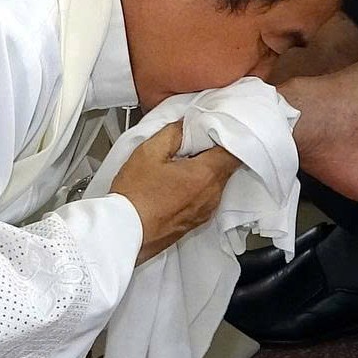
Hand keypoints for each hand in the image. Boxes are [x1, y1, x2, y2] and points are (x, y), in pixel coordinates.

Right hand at [110, 120, 242, 263]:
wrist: (124, 233)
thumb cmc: (134, 198)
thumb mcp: (149, 152)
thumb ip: (173, 132)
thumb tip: (185, 125)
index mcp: (205, 175)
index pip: (234, 151)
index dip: (225, 136)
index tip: (212, 130)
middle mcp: (211, 195)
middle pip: (227, 166)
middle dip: (213, 152)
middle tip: (191, 145)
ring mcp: (206, 211)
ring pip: (216, 182)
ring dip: (205, 171)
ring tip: (179, 166)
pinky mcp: (197, 221)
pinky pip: (206, 197)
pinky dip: (197, 187)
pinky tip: (175, 184)